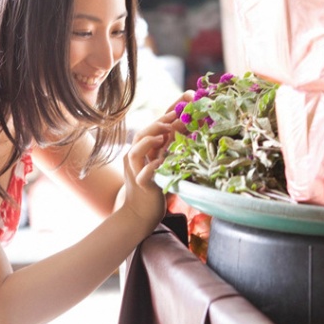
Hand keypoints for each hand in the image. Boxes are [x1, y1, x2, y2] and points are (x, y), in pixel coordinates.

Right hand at [121, 92, 192, 231]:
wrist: (141, 214)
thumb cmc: (156, 187)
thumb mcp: (164, 163)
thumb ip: (171, 147)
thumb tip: (187, 128)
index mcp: (142, 152)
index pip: (150, 129)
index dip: (163, 118)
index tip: (179, 109)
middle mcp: (135, 159)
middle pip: (140, 135)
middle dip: (157, 125)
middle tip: (174, 118)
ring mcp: (135, 172)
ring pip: (136, 152)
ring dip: (150, 142)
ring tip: (164, 137)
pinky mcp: (141, 186)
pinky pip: (144, 174)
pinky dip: (152, 166)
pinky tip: (162, 162)